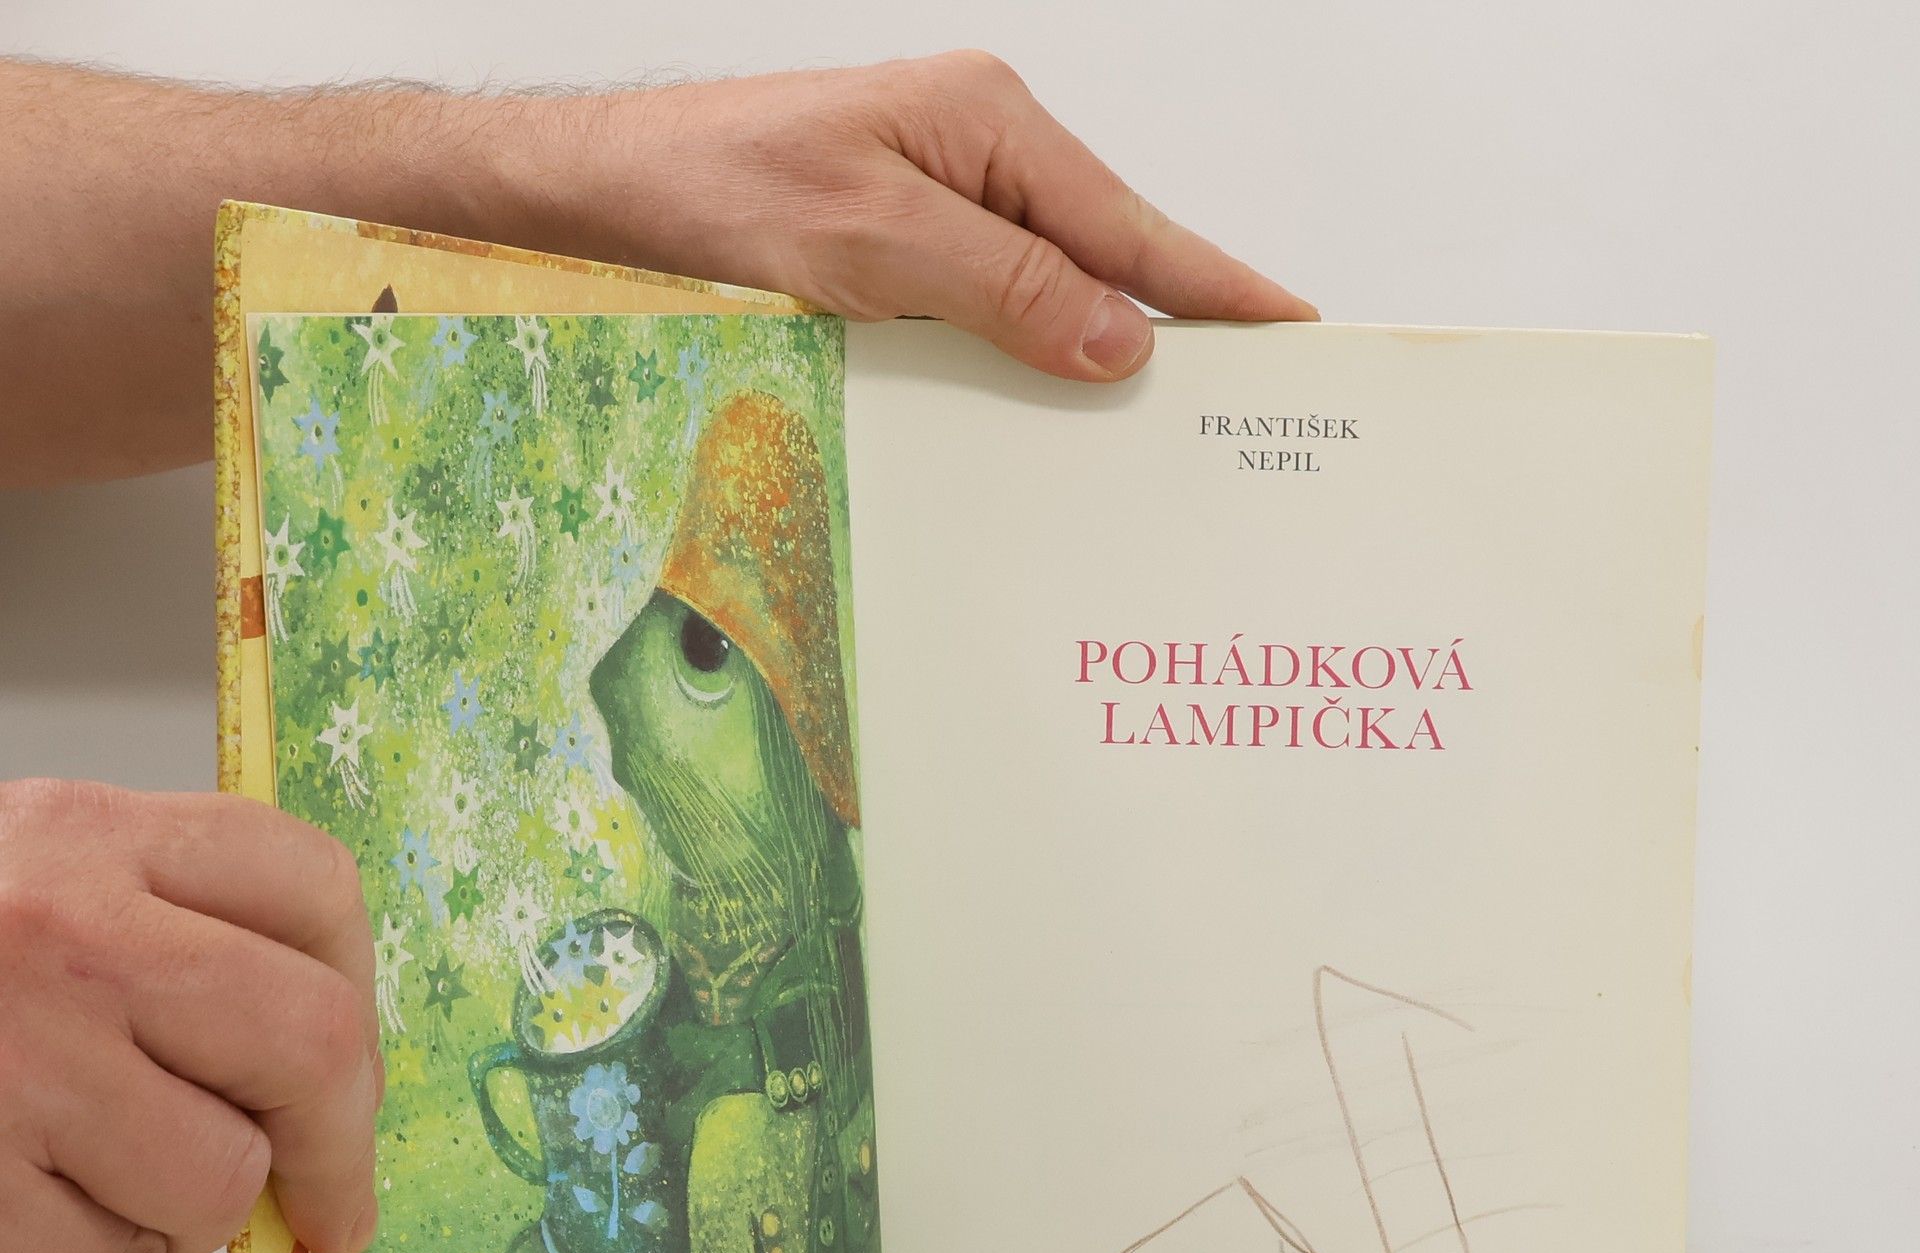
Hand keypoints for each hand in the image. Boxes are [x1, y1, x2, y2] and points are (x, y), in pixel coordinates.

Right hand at [0, 780, 380, 1252]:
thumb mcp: (30, 887)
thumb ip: (170, 938)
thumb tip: (330, 1077)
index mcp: (87, 835)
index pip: (312, 886)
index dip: (363, 997)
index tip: (359, 1079)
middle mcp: (57, 933)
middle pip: (311, 1044)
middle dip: (339, 1146)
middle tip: (331, 1203)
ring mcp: (7, 1063)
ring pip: (219, 1182)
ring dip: (191, 1222)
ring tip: (107, 1191)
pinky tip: (35, 1230)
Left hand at [557, 51, 1315, 381]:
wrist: (613, 193)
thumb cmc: (722, 190)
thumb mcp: (871, 239)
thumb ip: (1003, 284)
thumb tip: (1121, 340)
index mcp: (990, 126)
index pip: (1130, 226)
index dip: (1216, 288)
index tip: (1293, 331)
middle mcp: (978, 157)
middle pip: (1105, 259)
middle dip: (1174, 334)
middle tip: (1246, 409)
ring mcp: (943, 202)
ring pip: (1051, 294)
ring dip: (1097, 359)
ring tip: (1165, 431)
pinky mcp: (905, 250)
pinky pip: (994, 314)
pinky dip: (1029, 361)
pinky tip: (1049, 409)